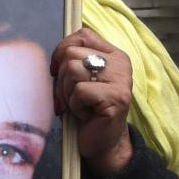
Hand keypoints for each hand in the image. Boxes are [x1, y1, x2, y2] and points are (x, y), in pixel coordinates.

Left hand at [50, 27, 132, 175]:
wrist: (103, 143)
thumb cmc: (88, 111)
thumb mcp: (80, 79)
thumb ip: (73, 61)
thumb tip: (57, 53)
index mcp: (114, 55)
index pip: (83, 35)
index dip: (62, 50)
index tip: (57, 70)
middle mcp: (121, 64)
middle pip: (72, 54)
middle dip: (62, 79)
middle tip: (71, 98)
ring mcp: (121, 80)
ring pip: (72, 70)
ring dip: (67, 93)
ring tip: (79, 106)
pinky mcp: (116, 98)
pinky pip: (79, 91)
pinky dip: (75, 106)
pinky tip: (86, 116)